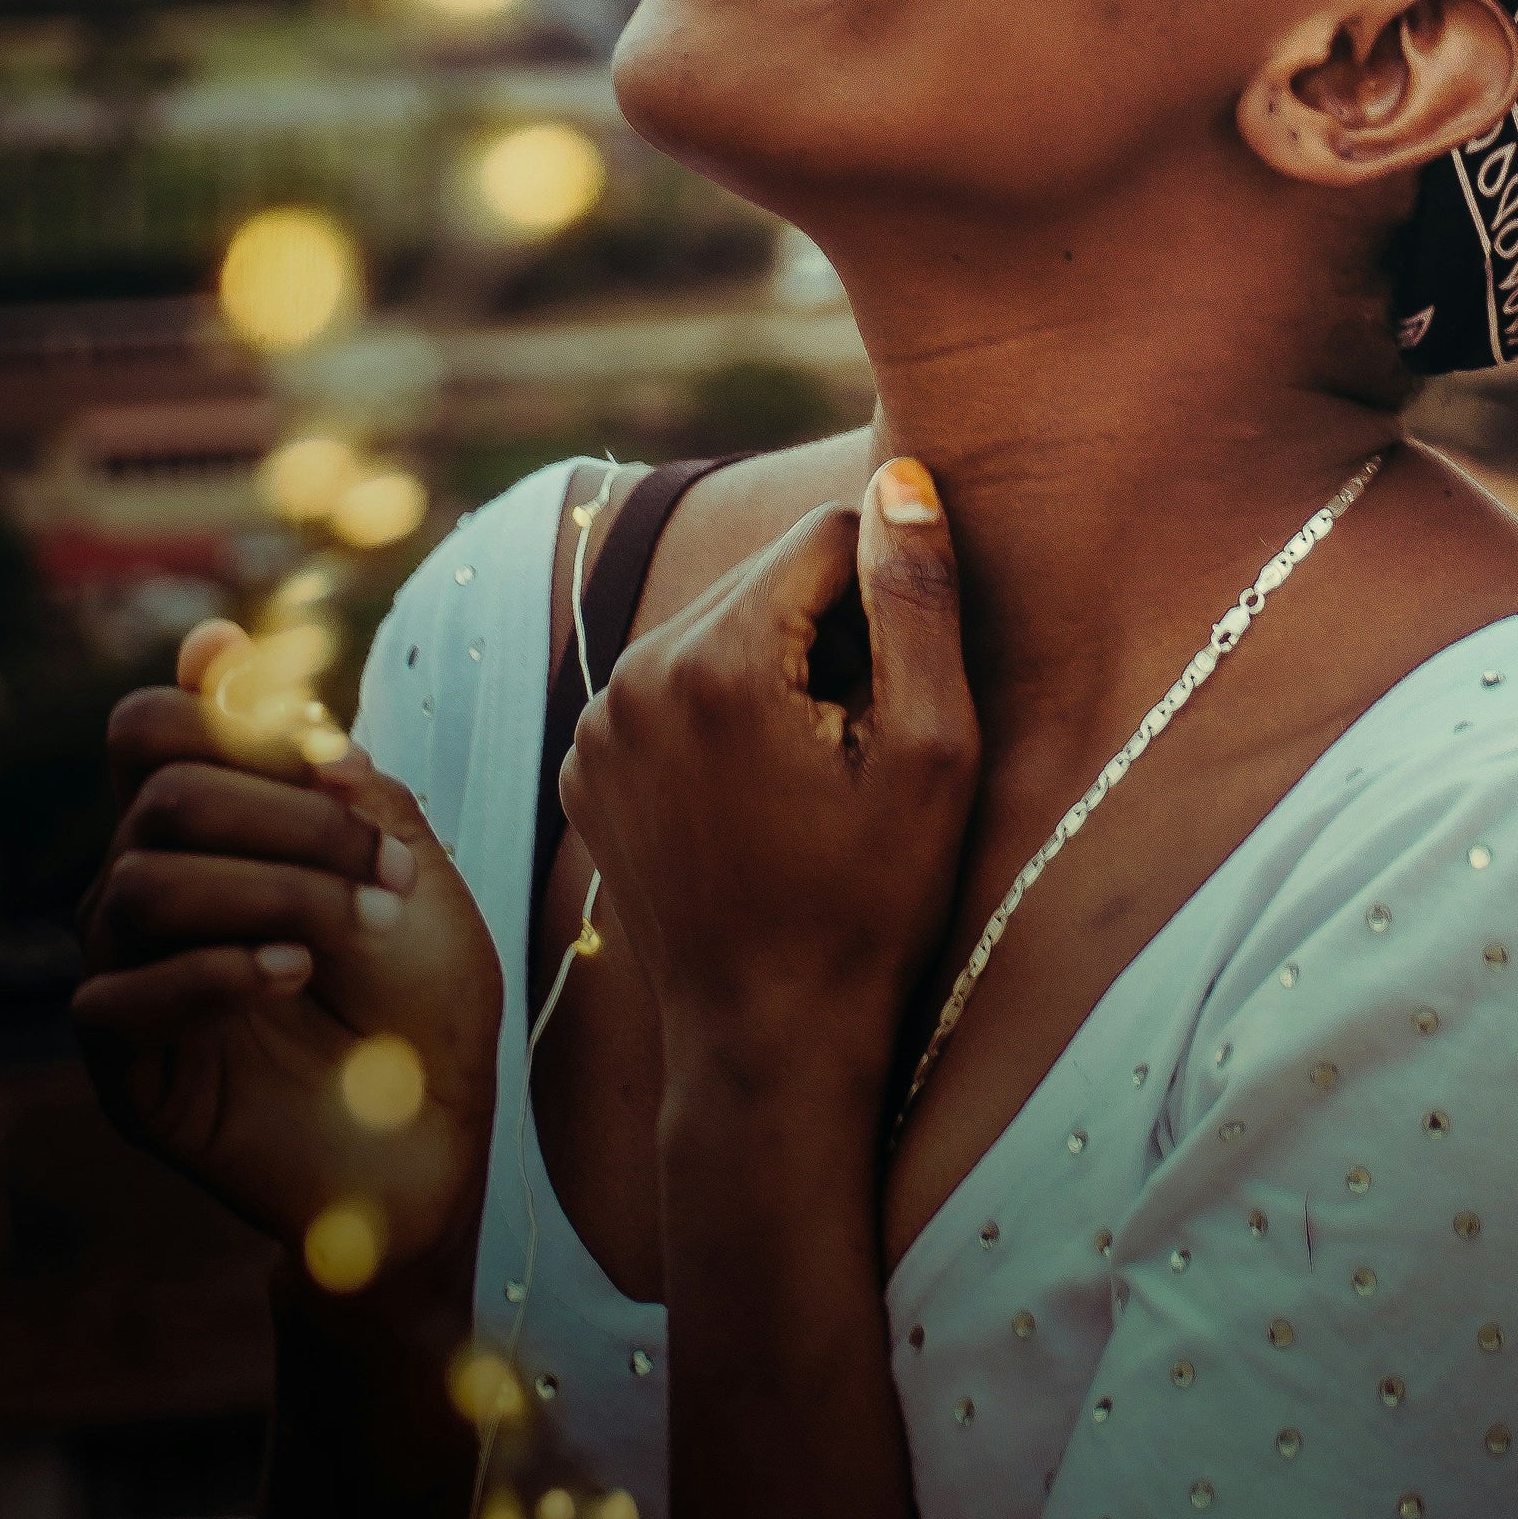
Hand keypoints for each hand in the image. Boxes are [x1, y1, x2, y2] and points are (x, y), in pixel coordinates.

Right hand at [73, 620, 501, 1278]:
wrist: (437, 1129)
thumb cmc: (423, 990)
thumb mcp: (400, 856)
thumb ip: (324, 772)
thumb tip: (214, 647)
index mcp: (208, 828)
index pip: (150, 727)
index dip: (216, 711)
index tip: (325, 748)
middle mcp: (149, 886)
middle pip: (160, 793)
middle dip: (287, 813)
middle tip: (381, 863)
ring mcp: (129, 974)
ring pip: (138, 882)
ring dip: (269, 889)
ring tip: (352, 927)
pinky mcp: (126, 1067)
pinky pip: (121, 996)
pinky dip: (218, 970)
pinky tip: (293, 975)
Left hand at [561, 457, 979, 1102]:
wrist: (767, 1039)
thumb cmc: (870, 905)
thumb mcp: (932, 753)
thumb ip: (919, 600)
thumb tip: (903, 479)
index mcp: (718, 659)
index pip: (831, 536)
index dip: (888, 605)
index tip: (894, 701)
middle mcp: (635, 671)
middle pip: (770, 578)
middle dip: (830, 633)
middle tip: (858, 745)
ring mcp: (597, 721)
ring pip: (722, 625)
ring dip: (779, 669)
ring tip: (811, 773)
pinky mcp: (585, 761)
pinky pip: (672, 684)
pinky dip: (723, 712)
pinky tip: (756, 796)